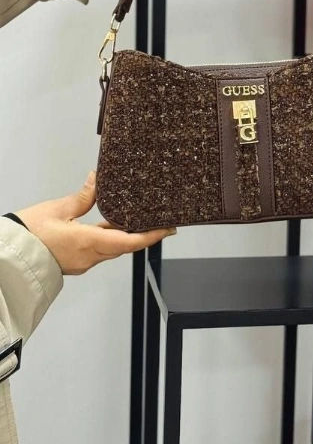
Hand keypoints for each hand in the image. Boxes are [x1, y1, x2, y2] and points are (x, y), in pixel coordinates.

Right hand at [16, 172, 174, 275]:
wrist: (7, 259)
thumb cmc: (27, 235)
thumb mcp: (56, 209)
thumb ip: (82, 197)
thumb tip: (96, 180)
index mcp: (88, 243)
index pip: (129, 242)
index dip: (151, 236)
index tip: (167, 229)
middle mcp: (89, 257)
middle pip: (124, 246)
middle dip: (140, 234)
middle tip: (155, 220)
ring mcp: (83, 263)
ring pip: (111, 249)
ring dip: (123, 236)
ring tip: (134, 218)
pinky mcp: (75, 263)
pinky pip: (99, 251)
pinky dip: (108, 239)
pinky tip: (108, 226)